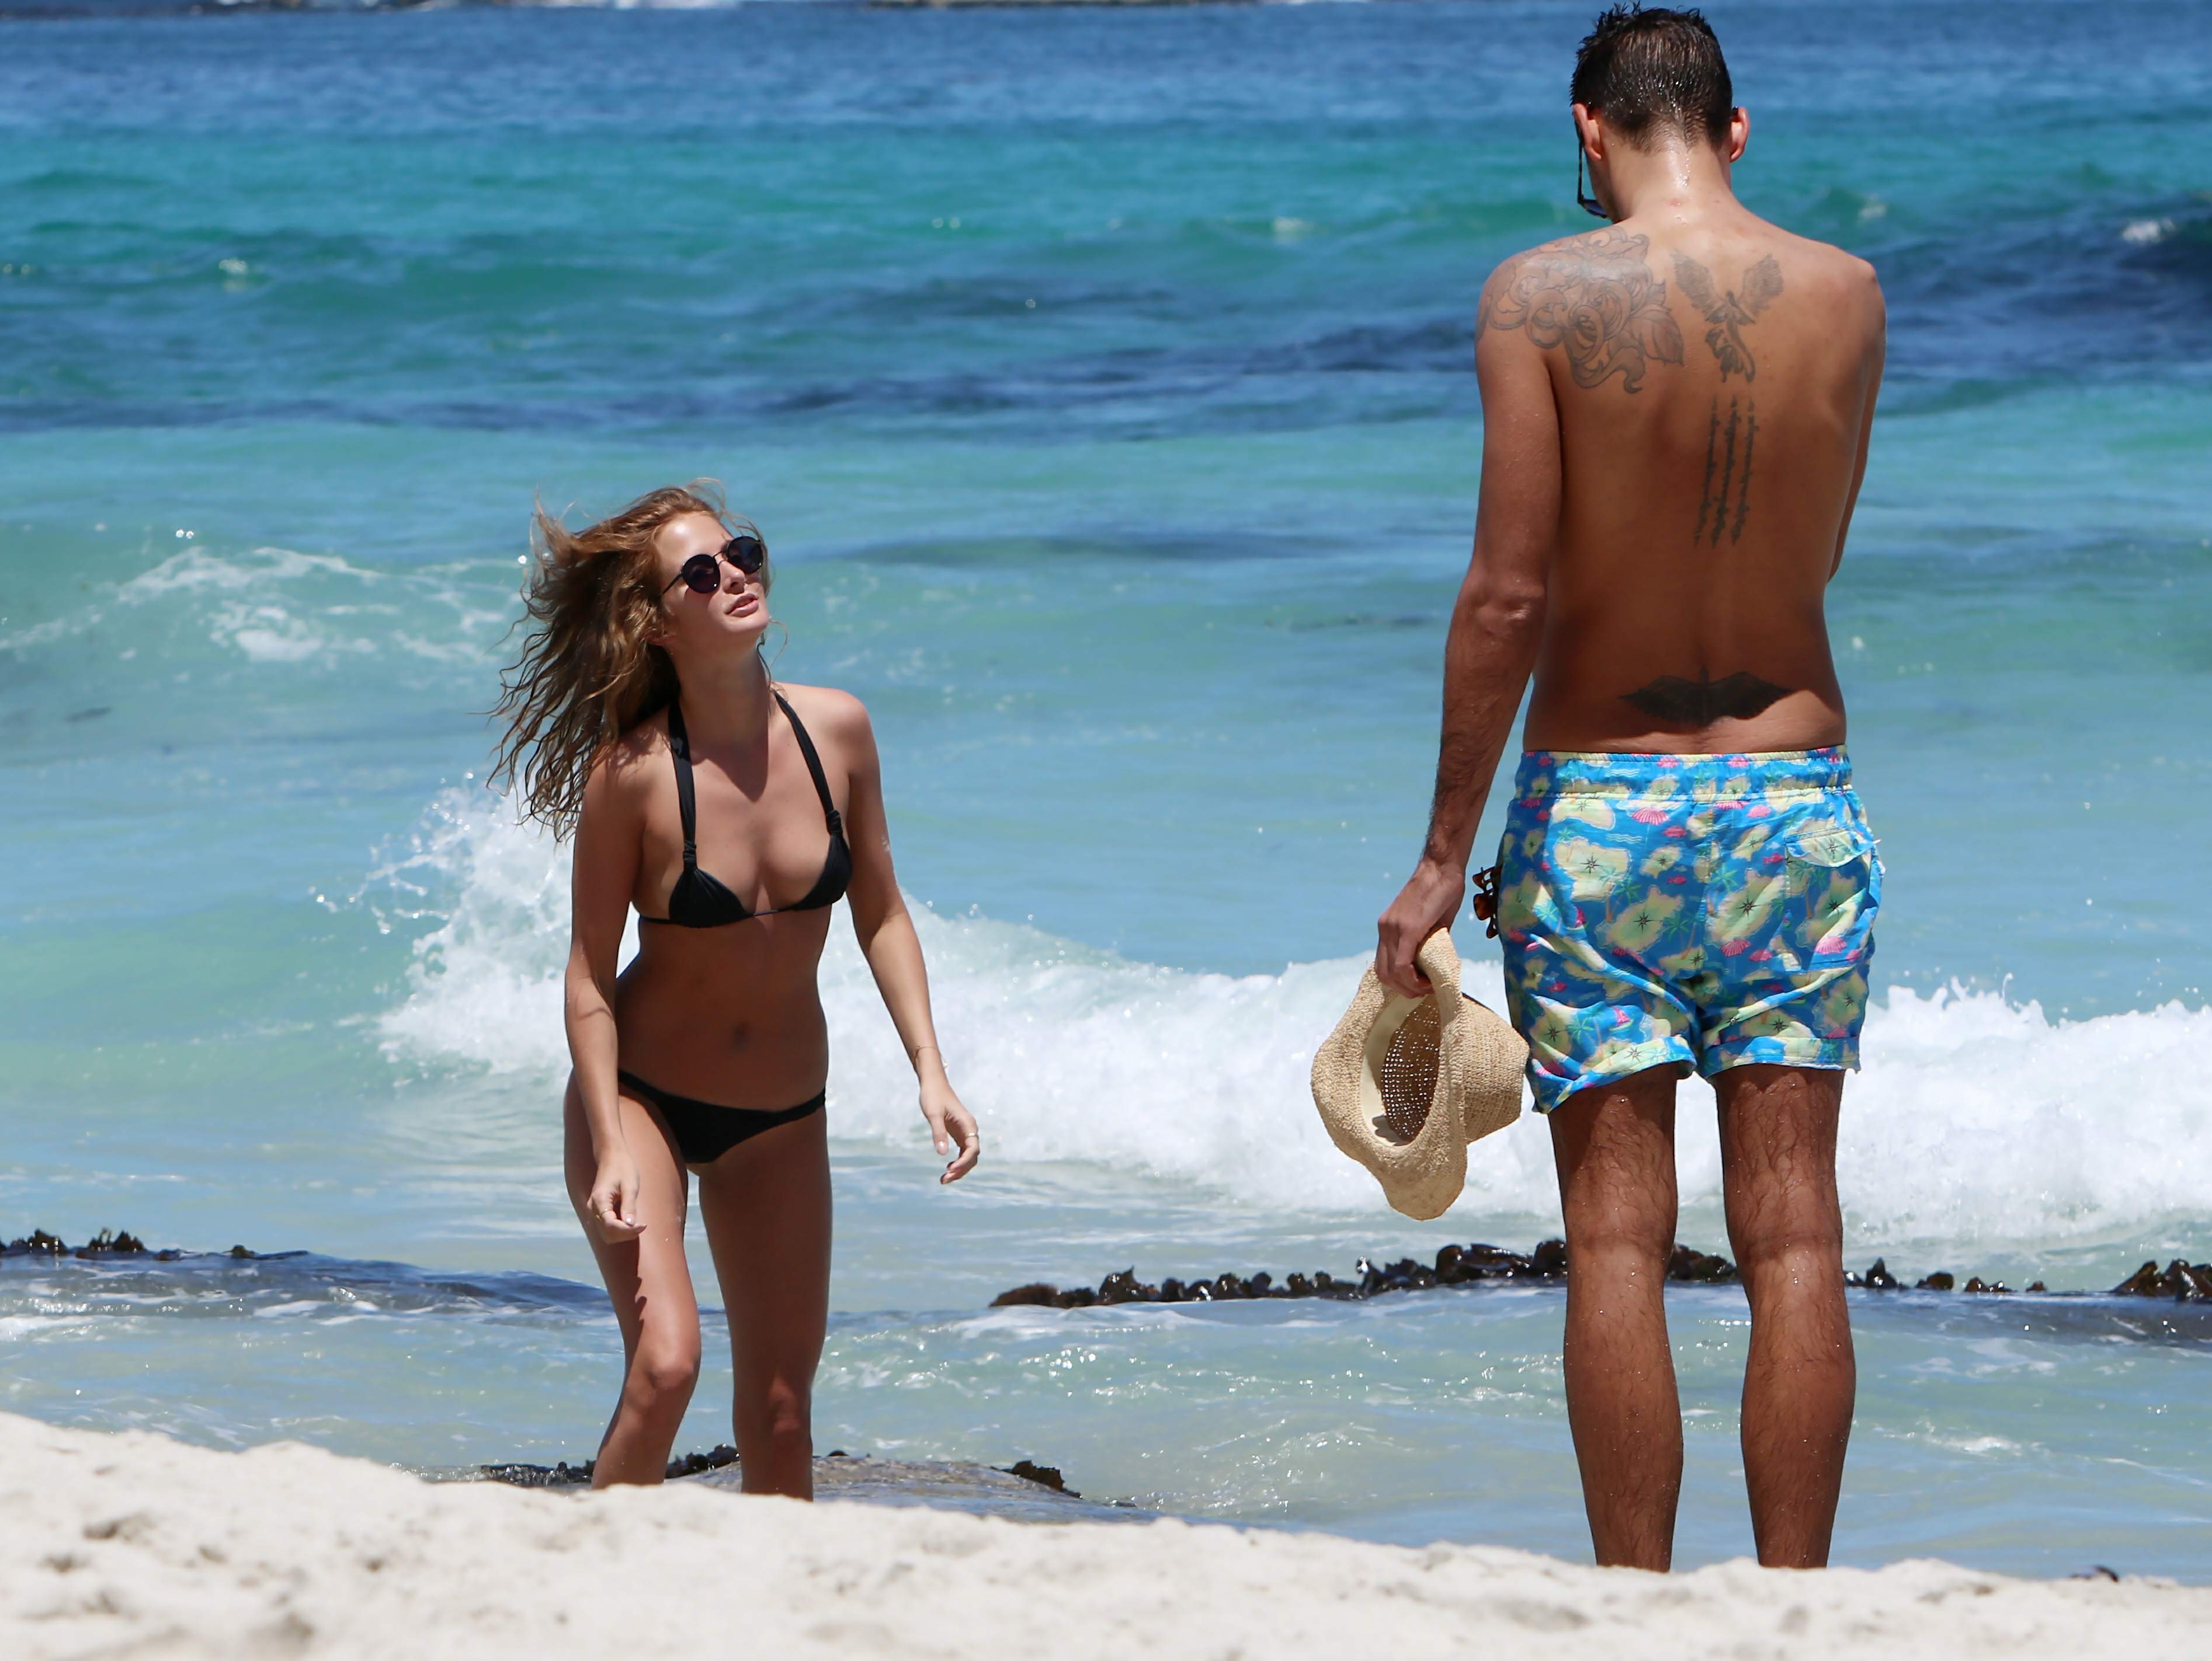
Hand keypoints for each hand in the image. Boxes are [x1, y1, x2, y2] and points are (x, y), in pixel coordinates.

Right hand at [586, 1155, 645, 1242]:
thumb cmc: (622, 1168)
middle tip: (641, 1226)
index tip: (643, 1225)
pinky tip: (630, 1222)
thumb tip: (631, 1225)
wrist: (611, 1158)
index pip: (610, 1225)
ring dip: (622, 1234)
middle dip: (625, 1234)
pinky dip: (619, 1230)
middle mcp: (593, 1208)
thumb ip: (629, 1206)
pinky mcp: (599, 1211)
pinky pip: (607, 1228)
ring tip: (637, 1224)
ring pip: (606, 1234)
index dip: (627, 1230)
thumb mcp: (630, 1186)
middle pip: (607, 1233)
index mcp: (599, 1201)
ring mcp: (594, 1211)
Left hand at [919, 1074, 980, 1184]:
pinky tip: (947, 1168)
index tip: (950, 1169)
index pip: (972, 1149)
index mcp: (968, 1124)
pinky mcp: (958, 1133)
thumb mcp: (933, 1114)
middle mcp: (969, 1129)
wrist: (933, 1083)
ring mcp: (965, 1132)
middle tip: (944, 1179)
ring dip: (959, 1169)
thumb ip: (938, 1133)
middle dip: (961, 1170)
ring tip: (944, 1179)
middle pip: (972, 1156)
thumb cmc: (933, 1096)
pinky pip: (962, 1152)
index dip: (963, 1162)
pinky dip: (957, 1162)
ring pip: (968, 1156)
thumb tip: (942, 1154)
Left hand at [1376, 858, 1466, 997]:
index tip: (1421, 985)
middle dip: (1404, 990)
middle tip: (1425, 990)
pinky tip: (1429, 981)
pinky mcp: (1408, 929)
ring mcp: (1394, 928)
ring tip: (1429, 986)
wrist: (1442, 867)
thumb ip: (1427, 942)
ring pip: (1391, 973)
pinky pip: (1403, 964)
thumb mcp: (1431, 922)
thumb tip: (1433, 962)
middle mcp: (1385, 929)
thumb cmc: (1442, 890)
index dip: (1400, 983)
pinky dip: (1414, 979)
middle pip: (1383, 974)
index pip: (1383, 965)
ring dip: (1410, 987)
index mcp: (1388, 927)